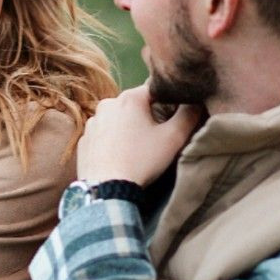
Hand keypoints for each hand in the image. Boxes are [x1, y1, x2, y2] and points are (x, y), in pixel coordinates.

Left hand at [77, 85, 201, 186]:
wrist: (106, 189)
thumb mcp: (173, 138)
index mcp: (129, 98)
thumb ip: (188, 115)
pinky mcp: (84, 141)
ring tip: (137, 150)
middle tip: (156, 137)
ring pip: (117, 120)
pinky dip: (112, 142)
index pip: (155, 90)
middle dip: (147, 116)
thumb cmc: (142, 161)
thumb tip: (196, 102)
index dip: (168, 101)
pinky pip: (103, 136)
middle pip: (134, 105)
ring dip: (128, 129)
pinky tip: (121, 157)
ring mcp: (92, 123)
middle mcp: (107, 104)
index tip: (174, 117)